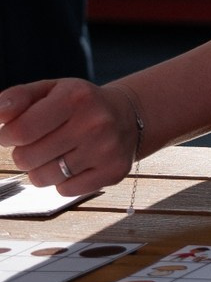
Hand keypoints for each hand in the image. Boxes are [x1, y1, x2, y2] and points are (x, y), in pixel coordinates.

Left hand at [0, 78, 140, 194]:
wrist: (128, 115)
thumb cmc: (79, 104)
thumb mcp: (49, 90)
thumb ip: (17, 98)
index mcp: (75, 98)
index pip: (20, 131)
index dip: (7, 136)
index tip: (13, 134)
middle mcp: (95, 123)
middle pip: (26, 158)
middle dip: (24, 153)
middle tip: (38, 144)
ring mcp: (106, 150)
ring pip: (42, 179)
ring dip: (41, 169)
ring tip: (56, 154)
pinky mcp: (113, 171)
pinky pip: (64, 191)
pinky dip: (63, 181)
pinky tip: (75, 165)